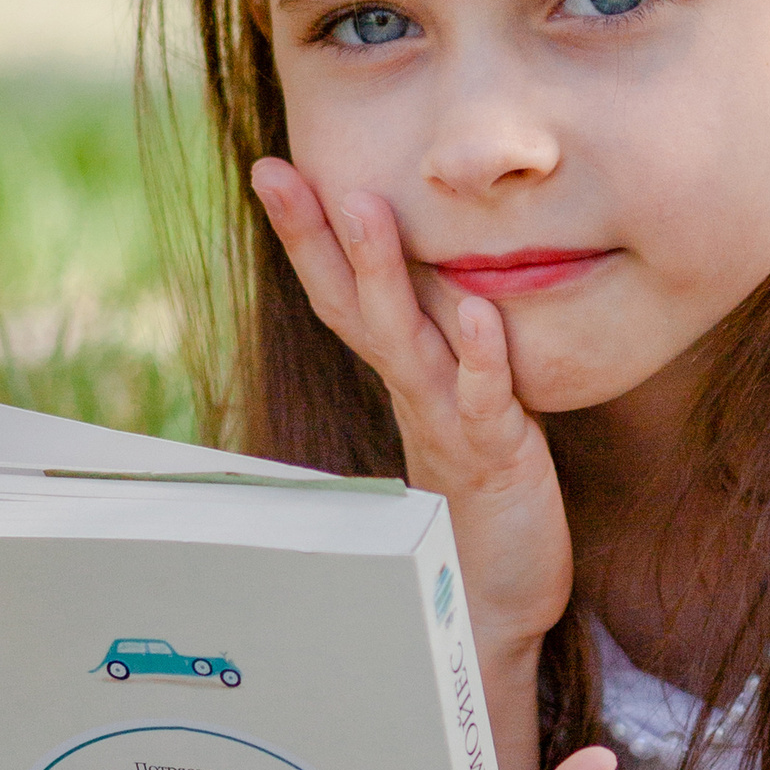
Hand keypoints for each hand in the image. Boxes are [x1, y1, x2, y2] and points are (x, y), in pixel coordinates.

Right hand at [251, 159, 571, 662]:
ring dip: (382, 274)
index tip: (271, 167)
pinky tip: (483, 312)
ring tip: (367, 207)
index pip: (341, 293)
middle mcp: (413, 390)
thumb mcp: (454, 405)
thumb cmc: (478, 498)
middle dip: (315, 235)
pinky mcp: (496, 454)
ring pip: (406, 340)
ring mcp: (449, 420)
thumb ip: (439, 348)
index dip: (305, 233)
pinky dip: (482, 358)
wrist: (498, 601)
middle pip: (352, 304)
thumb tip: (431, 279)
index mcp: (402, 373)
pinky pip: (483, 400)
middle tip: (274, 170)